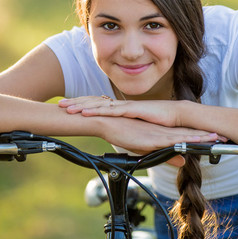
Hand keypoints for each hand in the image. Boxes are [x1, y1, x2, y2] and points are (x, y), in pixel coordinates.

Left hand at [59, 96, 181, 126]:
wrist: (178, 116)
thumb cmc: (162, 124)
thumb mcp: (140, 131)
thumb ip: (130, 133)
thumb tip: (122, 136)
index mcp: (122, 109)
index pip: (98, 105)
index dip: (83, 106)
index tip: (69, 108)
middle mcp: (121, 105)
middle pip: (94, 101)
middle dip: (76, 102)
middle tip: (60, 105)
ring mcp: (125, 106)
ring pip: (98, 104)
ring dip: (81, 105)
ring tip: (66, 108)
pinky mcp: (131, 110)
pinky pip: (110, 110)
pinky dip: (96, 111)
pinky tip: (84, 112)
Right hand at [94, 116, 223, 166]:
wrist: (108, 123)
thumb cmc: (124, 134)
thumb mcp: (148, 149)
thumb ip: (166, 155)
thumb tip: (183, 160)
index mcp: (164, 133)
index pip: (187, 135)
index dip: (203, 137)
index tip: (218, 138)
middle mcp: (165, 132)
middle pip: (190, 134)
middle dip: (208, 136)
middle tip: (225, 137)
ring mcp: (160, 133)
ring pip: (185, 136)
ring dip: (201, 137)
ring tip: (217, 138)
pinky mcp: (153, 138)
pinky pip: (172, 140)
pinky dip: (185, 140)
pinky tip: (195, 141)